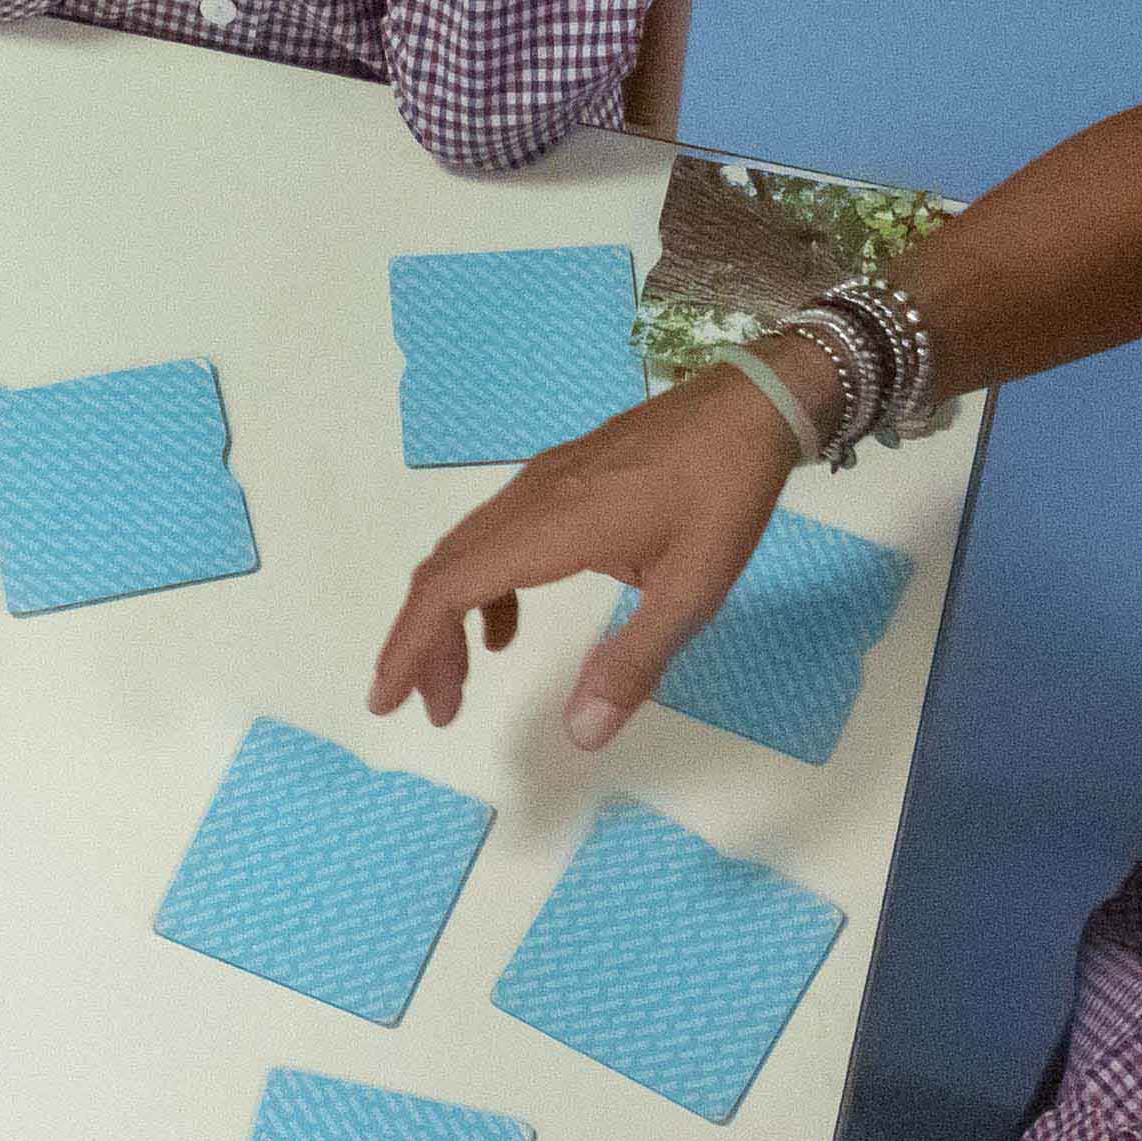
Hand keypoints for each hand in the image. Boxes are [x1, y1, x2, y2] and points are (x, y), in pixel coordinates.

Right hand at [367, 365, 794, 743]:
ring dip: (449, 619)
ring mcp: (542, 483)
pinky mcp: (562, 478)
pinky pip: (497, 536)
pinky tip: (506, 630)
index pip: (449, 588)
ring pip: (466, 553)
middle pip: (444, 573)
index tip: (391, 701)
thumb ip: (633, 663)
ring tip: (460, 680)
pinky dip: (485, 589)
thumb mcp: (691, 591)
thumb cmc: (725, 494)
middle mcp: (530, 500)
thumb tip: (581, 735)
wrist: (750, 405)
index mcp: (551, 526)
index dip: (411, 647)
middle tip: (433, 709)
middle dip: (423, 645)